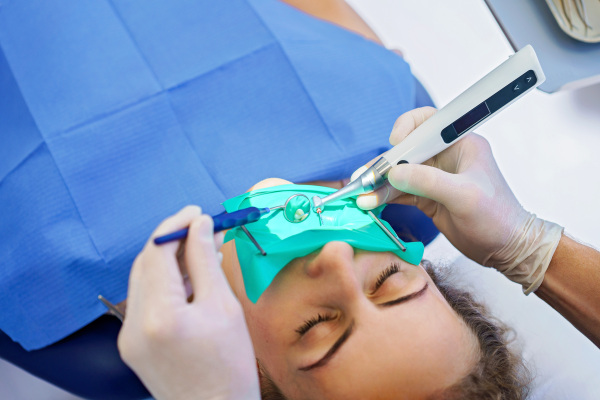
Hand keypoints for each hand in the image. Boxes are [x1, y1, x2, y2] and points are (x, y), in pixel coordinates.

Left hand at [118, 206, 259, 399]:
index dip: (176, 226)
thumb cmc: (230, 365)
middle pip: (145, 264)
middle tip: (200, 227)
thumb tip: (201, 225)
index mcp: (160, 316)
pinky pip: (144, 301)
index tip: (197, 212)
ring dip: (168, 260)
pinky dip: (164, 283)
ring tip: (200, 250)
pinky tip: (188, 278)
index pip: (158, 253)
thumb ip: (206, 260)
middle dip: (172, 241)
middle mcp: (134, 325)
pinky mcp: (131, 344)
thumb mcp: (224, 306)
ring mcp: (127, 337)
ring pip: (143, 280)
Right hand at [354, 107, 562, 292]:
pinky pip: (399, 191)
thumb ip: (428, 181)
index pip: (427, 122)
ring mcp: (434, 177)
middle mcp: (445, 157)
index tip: (395, 144)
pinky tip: (370, 202)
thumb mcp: (464, 196)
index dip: (407, 128)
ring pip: (398, 172)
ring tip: (361, 192)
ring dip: (379, 182)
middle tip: (366, 176)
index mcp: (460, 143)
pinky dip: (384, 197)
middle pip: (406, 150)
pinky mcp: (426, 197)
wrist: (507, 248)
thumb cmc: (498, 218)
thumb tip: (394, 173)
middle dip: (384, 162)